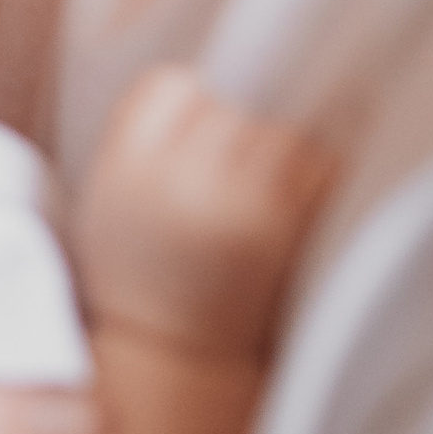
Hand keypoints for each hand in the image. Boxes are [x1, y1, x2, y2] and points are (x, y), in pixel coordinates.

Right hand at [77, 71, 330, 359]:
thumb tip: (212, 76)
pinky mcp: (283, 231)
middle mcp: (175, 179)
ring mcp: (232, 203)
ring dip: (288, 143)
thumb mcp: (110, 197)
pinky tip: (306, 190)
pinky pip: (322, 164)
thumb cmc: (145, 272)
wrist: (173, 356)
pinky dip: (322, 168)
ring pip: (281, 128)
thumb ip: (144, 136)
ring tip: (272, 180)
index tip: (202, 127)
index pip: (173, 84)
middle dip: (243, 122)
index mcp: (123, 166)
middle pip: (232, 102)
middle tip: (240, 161)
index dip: (195, 99)